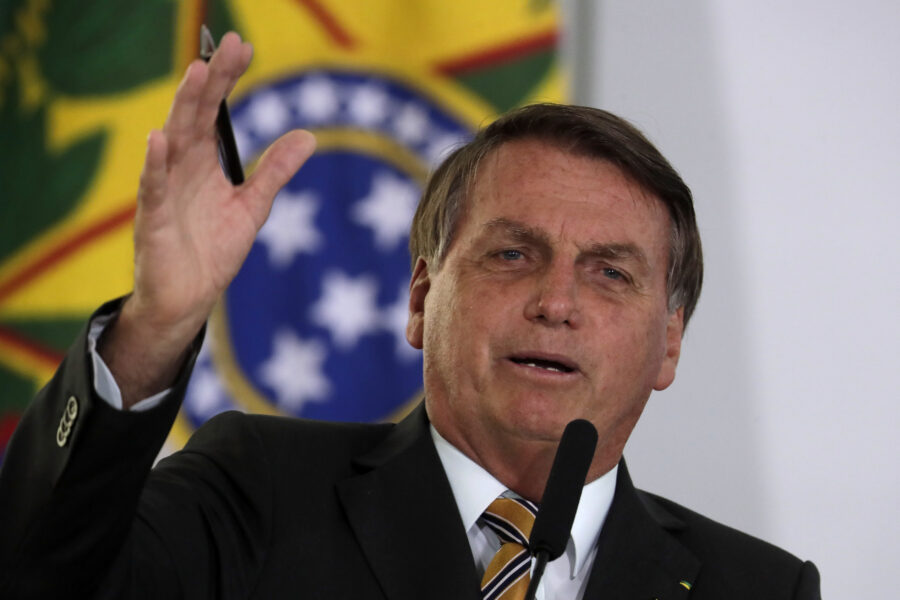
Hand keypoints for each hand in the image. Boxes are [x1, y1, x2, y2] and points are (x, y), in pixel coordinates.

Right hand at [100, 32, 315, 406]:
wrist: (188, 300)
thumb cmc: (212, 251)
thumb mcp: (252, 207)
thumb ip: (275, 172)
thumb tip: (308, 136)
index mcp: (203, 163)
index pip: (213, 112)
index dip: (226, 79)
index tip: (243, 47)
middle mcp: (181, 169)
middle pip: (194, 116)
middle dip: (210, 81)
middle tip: (228, 46)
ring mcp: (165, 192)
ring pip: (172, 142)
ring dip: (184, 108)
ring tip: (196, 73)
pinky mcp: (154, 221)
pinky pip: (153, 189)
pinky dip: (155, 164)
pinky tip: (160, 138)